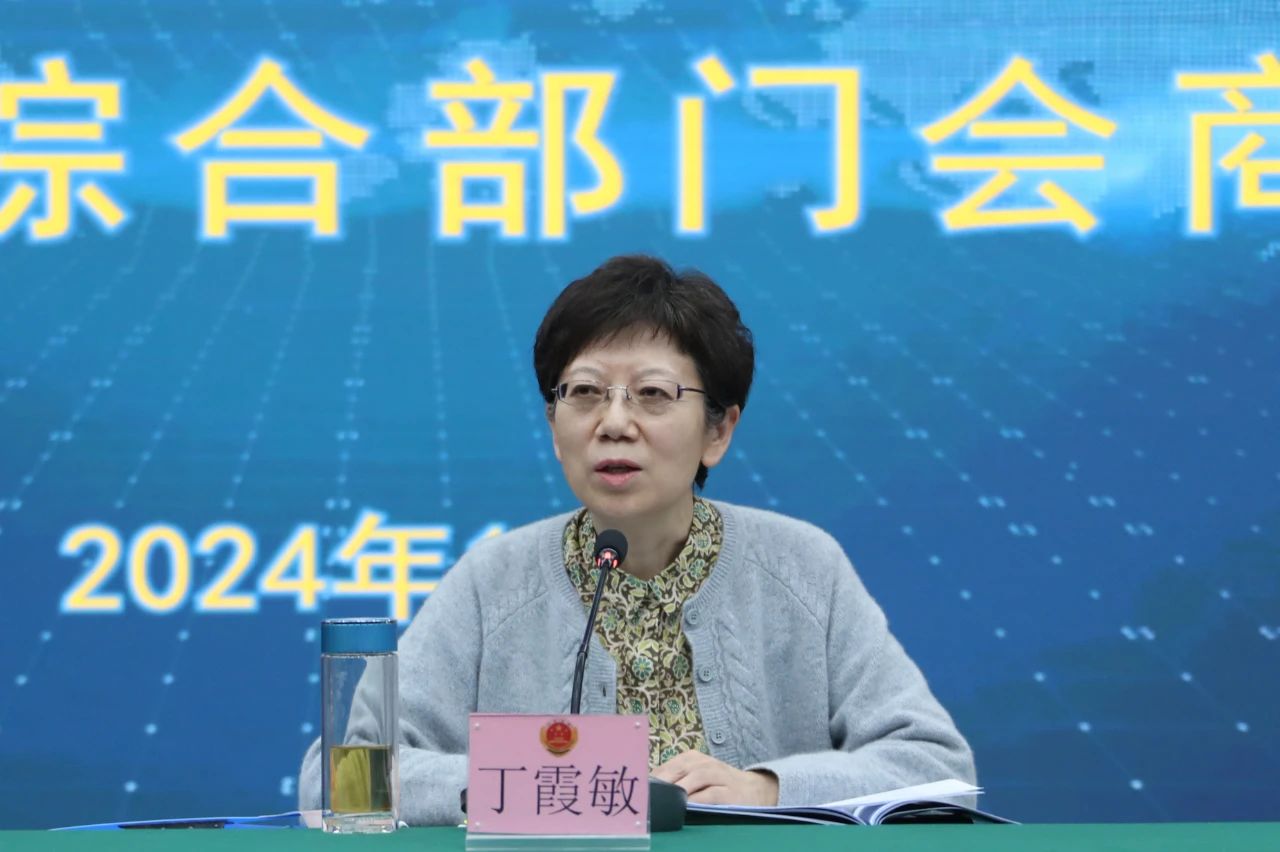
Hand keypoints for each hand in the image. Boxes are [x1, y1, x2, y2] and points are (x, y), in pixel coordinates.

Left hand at [652, 750, 778, 805]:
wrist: (756, 790)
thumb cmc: (719, 785)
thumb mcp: (697, 777)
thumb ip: (676, 781)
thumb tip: (648, 793)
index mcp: (692, 758)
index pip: (667, 766)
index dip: (652, 779)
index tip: (639, 791)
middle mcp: (705, 763)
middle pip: (678, 769)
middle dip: (662, 783)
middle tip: (648, 797)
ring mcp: (719, 775)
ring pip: (696, 778)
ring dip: (679, 790)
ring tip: (664, 801)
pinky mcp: (731, 791)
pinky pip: (712, 794)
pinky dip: (698, 800)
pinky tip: (687, 808)